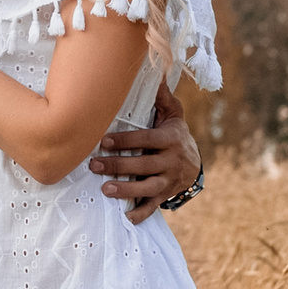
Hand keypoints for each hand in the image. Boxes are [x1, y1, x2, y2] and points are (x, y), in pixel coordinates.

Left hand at [89, 82, 200, 224]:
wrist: (194, 163)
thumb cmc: (174, 133)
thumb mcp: (173, 114)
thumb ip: (162, 97)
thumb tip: (155, 70)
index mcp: (171, 139)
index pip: (146, 140)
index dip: (125, 141)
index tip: (103, 141)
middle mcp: (172, 160)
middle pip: (143, 164)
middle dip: (118, 165)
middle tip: (93, 165)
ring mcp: (170, 180)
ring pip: (148, 187)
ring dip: (127, 190)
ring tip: (105, 189)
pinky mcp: (166, 195)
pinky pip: (154, 206)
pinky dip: (141, 213)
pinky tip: (126, 218)